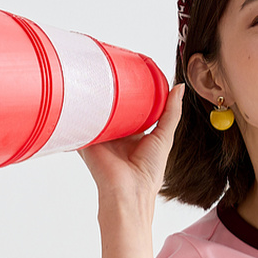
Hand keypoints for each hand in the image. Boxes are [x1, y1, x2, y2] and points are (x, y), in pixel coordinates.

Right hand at [79, 82, 184, 214]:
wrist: (127, 192)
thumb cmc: (148, 171)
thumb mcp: (164, 137)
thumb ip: (171, 113)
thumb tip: (180, 88)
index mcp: (134, 134)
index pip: (132, 108)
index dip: (133, 92)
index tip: (135, 71)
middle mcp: (116, 134)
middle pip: (113, 107)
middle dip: (113, 90)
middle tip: (113, 65)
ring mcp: (100, 136)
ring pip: (96, 111)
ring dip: (95, 96)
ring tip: (94, 71)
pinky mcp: (86, 139)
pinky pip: (79, 121)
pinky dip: (78, 109)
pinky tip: (78, 90)